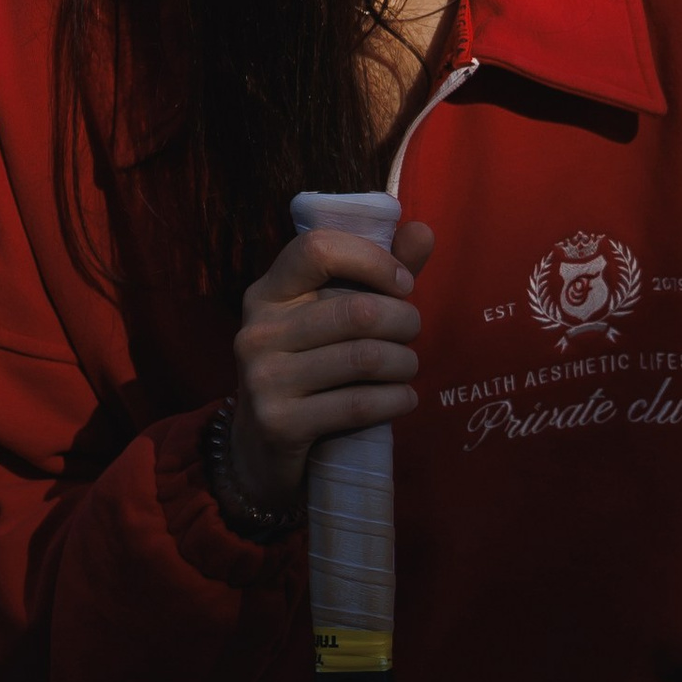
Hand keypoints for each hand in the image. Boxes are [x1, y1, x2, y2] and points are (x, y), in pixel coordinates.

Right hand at [222, 219, 436, 519]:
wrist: (261, 451)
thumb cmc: (310, 372)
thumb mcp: (333, 319)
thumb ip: (377, 276)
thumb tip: (423, 231)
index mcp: (268, 293)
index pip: (318, 248)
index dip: (373, 260)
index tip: (403, 285)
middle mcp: (259, 330)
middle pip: (358, 311)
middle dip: (404, 322)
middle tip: (411, 335)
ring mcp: (264, 378)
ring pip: (365, 358)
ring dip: (404, 364)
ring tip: (408, 369)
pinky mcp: (279, 423)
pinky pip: (359, 404)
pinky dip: (397, 400)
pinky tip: (404, 399)